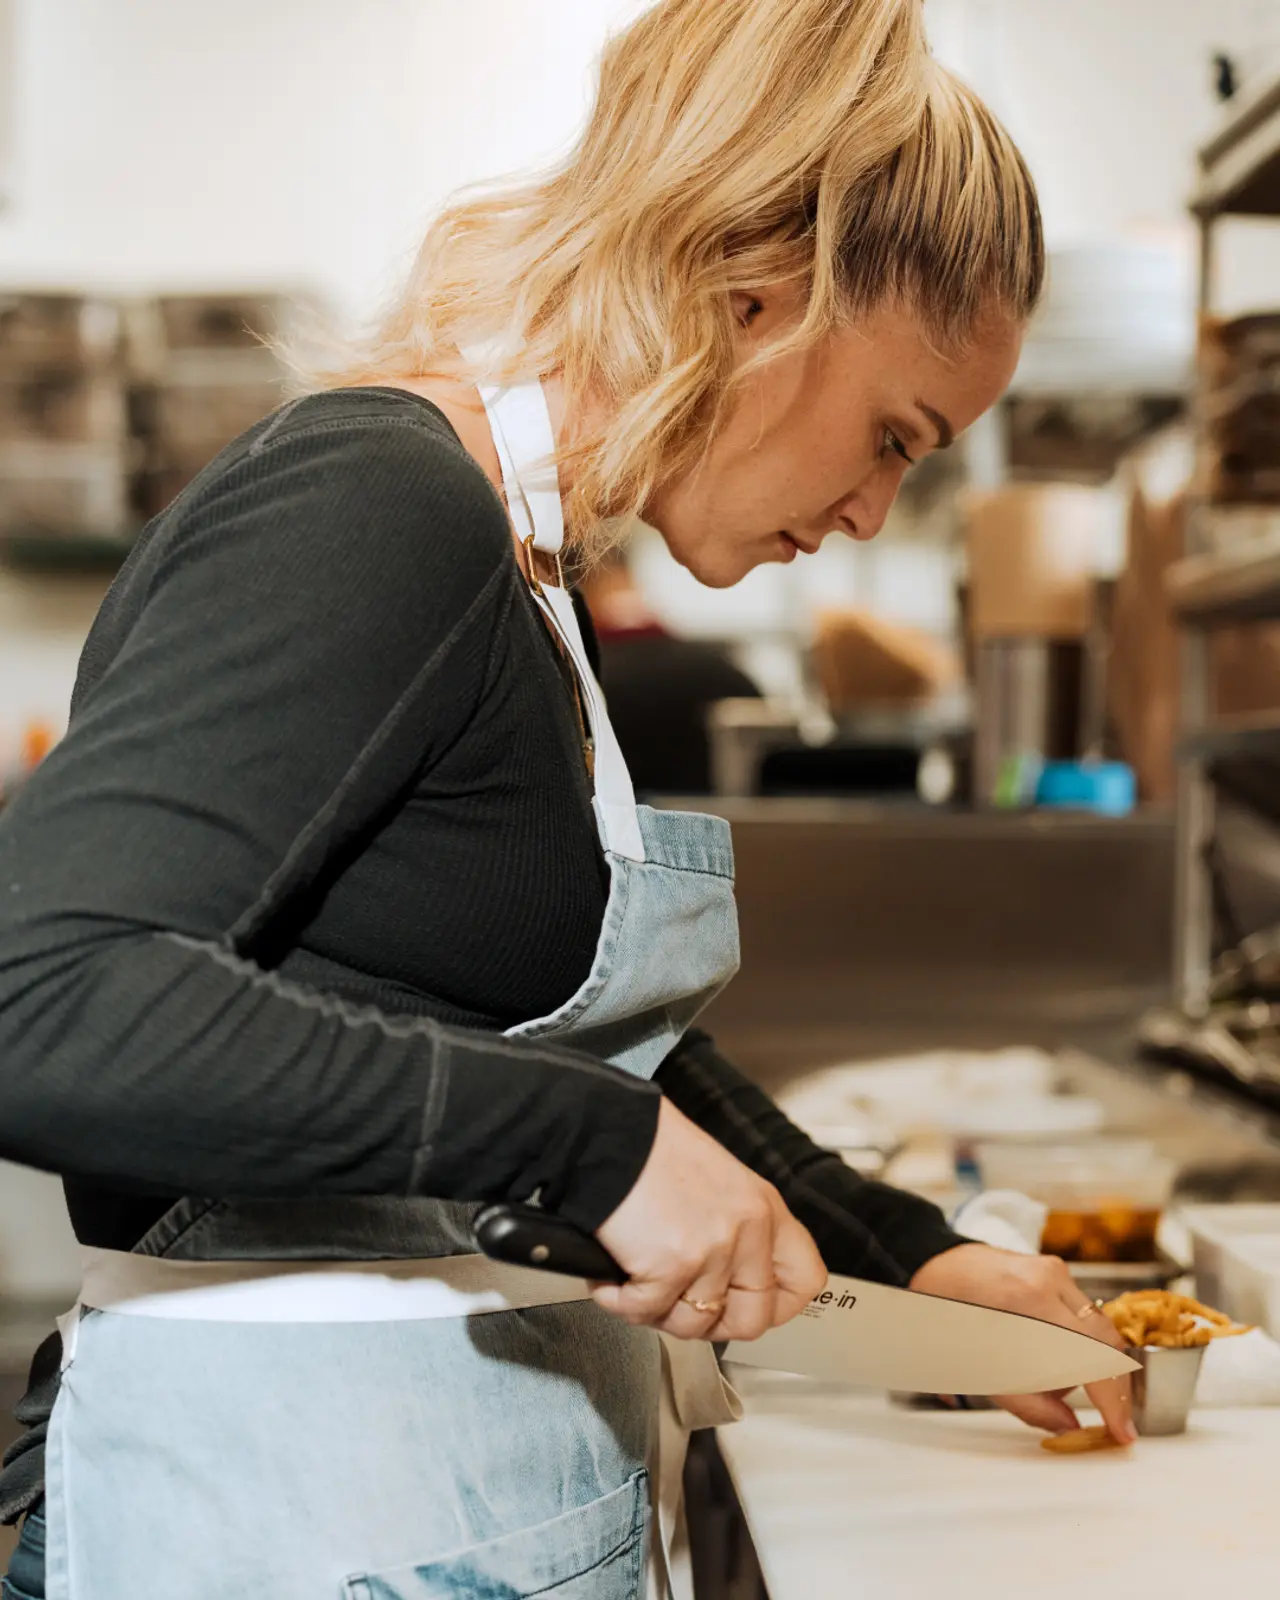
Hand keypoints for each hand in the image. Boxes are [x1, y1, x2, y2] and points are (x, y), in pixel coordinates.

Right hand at [593, 1098, 826, 1341]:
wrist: (606, 1131)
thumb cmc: (650, 1149)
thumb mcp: (719, 1180)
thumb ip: (735, 1227)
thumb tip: (727, 1281)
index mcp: (763, 1208)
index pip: (806, 1280)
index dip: (776, 1306)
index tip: (744, 1305)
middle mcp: (747, 1230)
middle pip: (752, 1320)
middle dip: (708, 1324)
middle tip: (676, 1303)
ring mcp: (712, 1250)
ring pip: (693, 1326)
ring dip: (656, 1311)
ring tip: (634, 1280)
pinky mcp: (671, 1265)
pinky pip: (645, 1313)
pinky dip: (619, 1301)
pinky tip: (610, 1278)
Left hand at [909, 1243, 1136, 1445]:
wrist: (931, 1268)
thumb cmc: (948, 1318)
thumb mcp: (981, 1372)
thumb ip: (1031, 1406)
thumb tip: (1072, 1428)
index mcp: (1027, 1303)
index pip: (1093, 1357)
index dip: (1113, 1400)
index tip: (1122, 1431)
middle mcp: (1047, 1279)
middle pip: (1106, 1341)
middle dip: (1112, 1385)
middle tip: (1110, 1417)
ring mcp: (1053, 1269)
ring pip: (1097, 1328)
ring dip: (1091, 1363)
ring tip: (1058, 1383)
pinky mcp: (1054, 1267)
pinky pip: (1081, 1312)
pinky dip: (1078, 1342)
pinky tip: (1053, 1357)